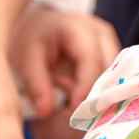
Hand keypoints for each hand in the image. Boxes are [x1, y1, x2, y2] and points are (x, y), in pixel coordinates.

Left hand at [9, 5, 118, 123]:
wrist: (41, 26)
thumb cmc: (32, 39)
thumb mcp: (25, 60)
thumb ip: (35, 85)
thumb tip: (44, 112)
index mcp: (80, 29)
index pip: (92, 61)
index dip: (85, 88)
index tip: (72, 110)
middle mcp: (103, 35)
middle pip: (108, 73)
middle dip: (89, 94)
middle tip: (62, 98)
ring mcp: (111, 45)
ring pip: (113, 80)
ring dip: (92, 94)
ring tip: (62, 85)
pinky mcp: (112, 57)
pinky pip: (110, 82)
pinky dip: (93, 92)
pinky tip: (72, 88)